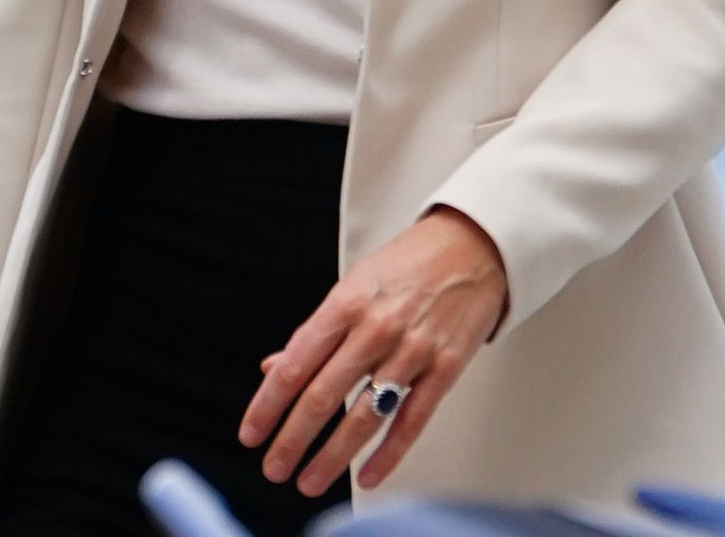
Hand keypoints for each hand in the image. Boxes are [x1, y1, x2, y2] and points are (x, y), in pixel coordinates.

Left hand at [237, 205, 507, 497]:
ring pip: (364, 414)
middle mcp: (376, 326)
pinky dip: (388, 455)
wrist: (473, 244)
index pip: (296, 362)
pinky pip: (412, 420)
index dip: (268, 403)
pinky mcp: (445, 367)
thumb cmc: (408, 264)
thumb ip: (317, 331)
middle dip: (292, 439)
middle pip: (323, 394)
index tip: (251, 432)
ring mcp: (412, 349)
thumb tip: (274, 368)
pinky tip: (366, 476)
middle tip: (273, 467)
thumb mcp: (354, 285)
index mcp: (347, 302)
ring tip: (309, 480)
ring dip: (332, 456)